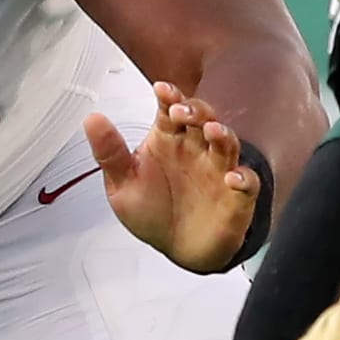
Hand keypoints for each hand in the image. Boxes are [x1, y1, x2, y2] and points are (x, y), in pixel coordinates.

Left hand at [83, 82, 259, 274]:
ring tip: (212, 131)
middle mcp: (195, 149)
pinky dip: (243, 179)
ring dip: (222, 134)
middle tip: (181, 113)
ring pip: (227, 143)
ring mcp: (218, 170)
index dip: (169, 97)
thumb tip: (92, 119)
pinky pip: (247, 183)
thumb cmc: (152, 211)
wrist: (177, 249)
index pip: (171, 109)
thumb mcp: (123, 185)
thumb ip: (110, 153)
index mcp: (168, 140)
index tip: (161, 90)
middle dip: (195, 111)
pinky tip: (232, 179)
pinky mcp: (236, 196)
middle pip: (202, 118)